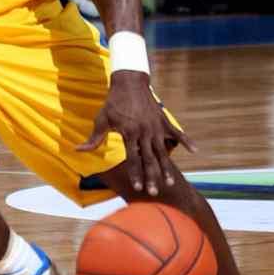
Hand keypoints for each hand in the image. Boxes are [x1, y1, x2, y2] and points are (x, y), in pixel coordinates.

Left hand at [78, 71, 195, 195]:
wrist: (129, 81)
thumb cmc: (113, 103)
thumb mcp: (101, 119)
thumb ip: (93, 138)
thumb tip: (77, 150)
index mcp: (129, 133)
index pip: (132, 159)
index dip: (135, 174)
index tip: (138, 188)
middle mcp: (144, 132)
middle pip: (149, 160)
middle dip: (151, 177)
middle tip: (154, 193)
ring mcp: (156, 127)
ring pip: (163, 151)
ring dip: (166, 168)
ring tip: (170, 183)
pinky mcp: (163, 120)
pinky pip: (177, 133)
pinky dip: (187, 141)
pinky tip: (196, 151)